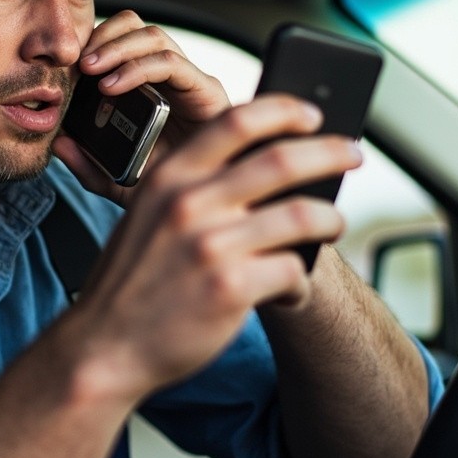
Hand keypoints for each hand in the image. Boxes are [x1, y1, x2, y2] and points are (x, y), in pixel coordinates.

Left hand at [53, 10, 229, 203]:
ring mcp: (189, 80)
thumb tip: (59, 143)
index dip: (93, 41)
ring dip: (117, 48)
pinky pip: (171, 63)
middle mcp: (170, 76)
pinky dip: (138, 68)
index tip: (67, 63)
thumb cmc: (168, 189)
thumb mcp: (115, 180)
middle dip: (104, 37)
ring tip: (92, 71)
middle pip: (136, 27)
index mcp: (148, 85)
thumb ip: (87, 164)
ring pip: (154, 36)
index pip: (120, 38)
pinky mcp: (207, 90)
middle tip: (79, 63)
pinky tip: (113, 86)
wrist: (201, 204)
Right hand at [65, 94, 362, 403]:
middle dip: (329, 152)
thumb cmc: (132, 280)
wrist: (104, 346)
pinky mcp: (230, 289)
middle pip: (281, 159)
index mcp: (169, 177)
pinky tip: (291, 286)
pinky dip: (300, 279)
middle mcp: (189, 203)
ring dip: (330, 218)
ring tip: (333, 224)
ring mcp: (210, 246)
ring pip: (301, 215)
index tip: (311, 113)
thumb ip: (191, 185)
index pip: (236, 120)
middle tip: (352, 155)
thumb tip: (260, 162)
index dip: (283, 111)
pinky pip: (292, 270)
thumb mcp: (147, 213)